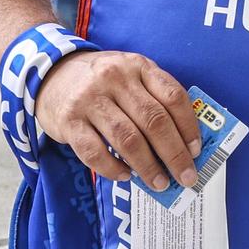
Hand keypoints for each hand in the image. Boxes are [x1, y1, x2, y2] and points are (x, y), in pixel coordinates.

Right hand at [34, 49, 204, 190]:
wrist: (51, 73)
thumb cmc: (102, 81)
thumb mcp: (131, 74)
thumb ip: (154, 97)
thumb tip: (182, 142)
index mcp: (138, 66)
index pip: (172, 97)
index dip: (189, 126)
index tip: (196, 150)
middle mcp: (115, 79)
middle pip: (153, 121)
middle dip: (174, 154)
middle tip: (185, 176)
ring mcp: (90, 99)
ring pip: (127, 139)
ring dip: (147, 166)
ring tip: (159, 182)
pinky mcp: (69, 120)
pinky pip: (95, 152)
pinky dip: (113, 168)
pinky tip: (125, 176)